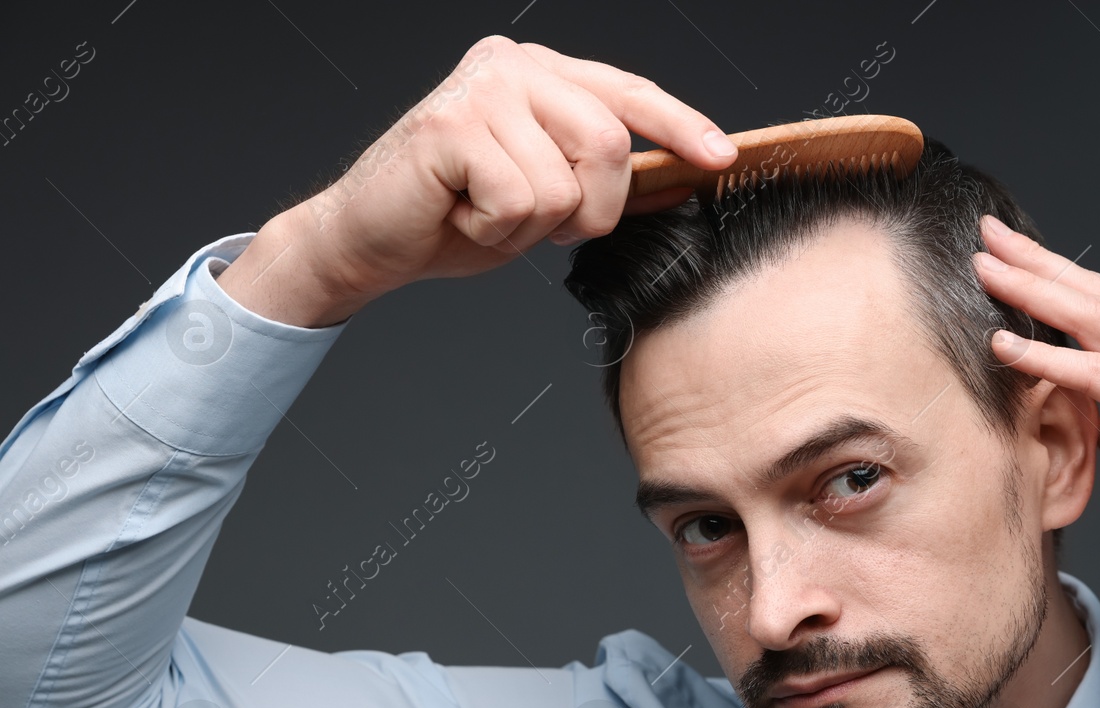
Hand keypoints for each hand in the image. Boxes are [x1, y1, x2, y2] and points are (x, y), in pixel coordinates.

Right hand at [219, 35, 736, 327]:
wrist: (370, 240)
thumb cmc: (455, 216)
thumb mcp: (547, 194)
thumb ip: (602, 177)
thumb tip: (678, 178)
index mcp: (542, 73)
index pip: (628, 94)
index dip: (679, 126)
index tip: (721, 157)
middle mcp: (514, 66)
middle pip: (609, 144)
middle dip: (592, 209)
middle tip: (542, 226)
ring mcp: (481, 90)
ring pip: (564, 183)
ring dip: (532, 227)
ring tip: (486, 214)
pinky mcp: (450, 125)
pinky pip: (519, 200)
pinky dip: (496, 231)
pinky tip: (461, 214)